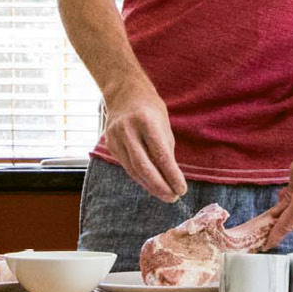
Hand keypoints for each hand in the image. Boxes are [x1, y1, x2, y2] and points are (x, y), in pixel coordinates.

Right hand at [102, 82, 186, 202]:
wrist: (124, 94)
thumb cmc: (150, 109)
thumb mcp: (163, 125)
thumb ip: (165, 150)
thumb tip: (171, 178)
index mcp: (145, 121)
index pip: (160, 155)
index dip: (171, 175)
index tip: (182, 189)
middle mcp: (127, 130)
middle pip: (144, 167)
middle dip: (160, 186)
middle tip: (173, 198)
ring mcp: (115, 138)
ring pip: (133, 170)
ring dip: (150, 186)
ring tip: (165, 195)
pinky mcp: (110, 146)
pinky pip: (127, 166)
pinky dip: (140, 177)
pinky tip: (151, 185)